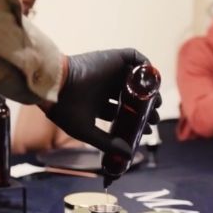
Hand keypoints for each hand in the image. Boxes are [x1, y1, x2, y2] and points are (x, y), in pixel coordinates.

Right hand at [46, 49, 160, 155]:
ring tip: (156, 103)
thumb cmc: (65, 111)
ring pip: (135, 78)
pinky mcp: (112, 58)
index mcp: (96, 102)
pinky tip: (150, 81)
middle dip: (144, 108)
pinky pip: (134, 57)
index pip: (121, 111)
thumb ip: (108, 144)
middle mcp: (103, 86)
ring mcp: (109, 72)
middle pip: (130, 96)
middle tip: (154, 118)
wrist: (56, 86)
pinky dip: (144, 67)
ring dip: (148, 89)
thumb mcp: (87, 132)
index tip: (145, 130)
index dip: (135, 120)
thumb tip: (129, 154)